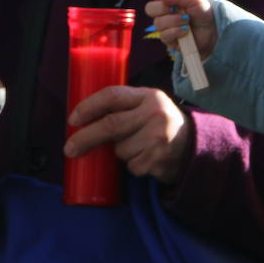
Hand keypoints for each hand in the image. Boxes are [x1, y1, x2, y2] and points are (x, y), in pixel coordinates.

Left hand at [64, 85, 192, 184]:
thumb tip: (83, 119)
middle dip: (85, 138)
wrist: (193, 145)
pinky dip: (133, 166)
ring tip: (138, 147)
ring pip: (119, 150)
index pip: (112, 96)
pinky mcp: (158, 160)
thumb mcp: (148, 106)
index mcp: (149, 96)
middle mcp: (155, 114)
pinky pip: (131, 166)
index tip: (73, 119)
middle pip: (110, 125)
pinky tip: (147, 158)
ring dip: (119, 153)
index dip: (89, 106)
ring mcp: (158, 138)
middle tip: (69, 148)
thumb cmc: (160, 123)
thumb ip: (124, 106)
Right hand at [143, 0, 216, 58]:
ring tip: (187, 20)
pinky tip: (186, 30)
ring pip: (158, 23)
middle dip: (163, 8)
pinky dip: (176, 31)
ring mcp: (164, 26)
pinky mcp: (168, 40)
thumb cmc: (202, 12)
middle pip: (149, 8)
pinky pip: (164, 35)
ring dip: (174, 20)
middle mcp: (163, 12)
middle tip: (176, 8)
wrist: (212, 30)